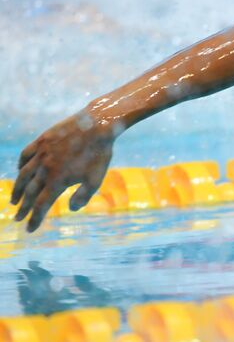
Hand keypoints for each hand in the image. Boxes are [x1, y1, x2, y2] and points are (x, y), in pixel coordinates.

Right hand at [10, 112, 113, 231]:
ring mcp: (41, 153)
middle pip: (30, 193)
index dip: (35, 218)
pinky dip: (21, 165)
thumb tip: (71, 209)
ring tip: (15, 201)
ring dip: (18, 190)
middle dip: (23, 208)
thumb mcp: (96, 179)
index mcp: (58, 180)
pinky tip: (20, 171)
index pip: (41, 205)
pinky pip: (26, 155)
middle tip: (17, 218)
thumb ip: (83, 196)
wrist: (97, 125)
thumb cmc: (99, 154)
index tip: (30, 229)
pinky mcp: (42, 140)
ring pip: (23, 175)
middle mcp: (45, 168)